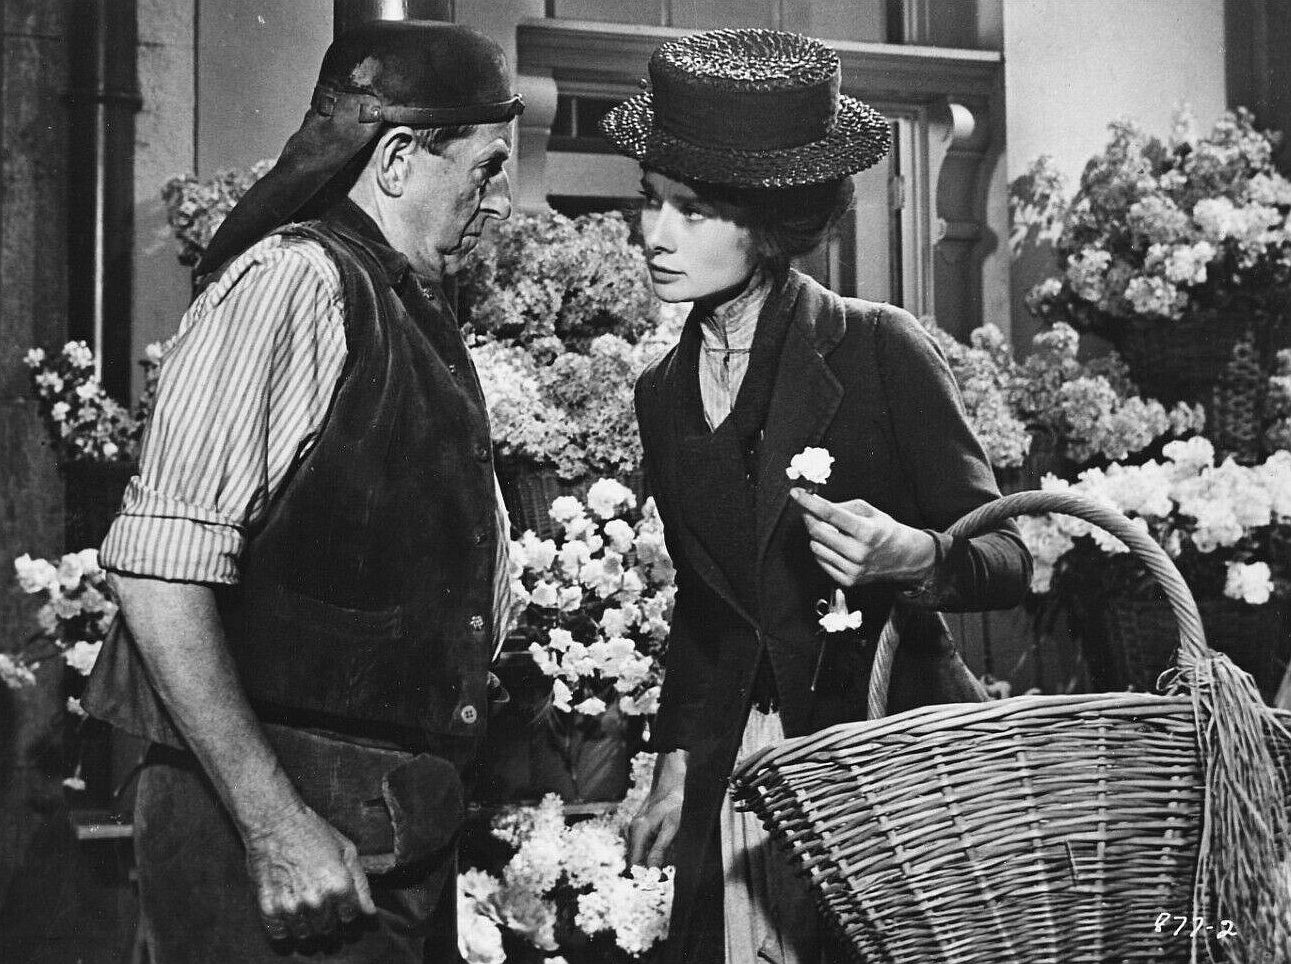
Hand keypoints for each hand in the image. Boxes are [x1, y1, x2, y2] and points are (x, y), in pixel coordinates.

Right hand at [244, 804, 375, 942]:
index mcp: (339, 885)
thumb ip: (361, 884)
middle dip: (328, 917)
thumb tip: (369, 912)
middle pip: (328, 928)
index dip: (346, 908)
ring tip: (304, 901)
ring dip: (307, 923)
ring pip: (305, 933)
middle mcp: (316, 900)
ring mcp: (291, 906)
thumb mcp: (346, 850)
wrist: (275, 821)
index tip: (339, 899)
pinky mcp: (268, 907)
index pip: (350, 917)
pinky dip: (285, 926)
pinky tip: (288, 908)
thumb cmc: (313, 831)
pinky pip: (280, 933)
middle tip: (320, 898)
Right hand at [628, 750, 687, 866]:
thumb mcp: (672, 826)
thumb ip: (661, 849)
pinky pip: (643, 847)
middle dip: (648, 871)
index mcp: (638, 832)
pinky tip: (665, 852)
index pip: (633, 864)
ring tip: (667, 865)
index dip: (643, 877)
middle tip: (665, 877)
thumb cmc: (674, 803)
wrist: (670, 783)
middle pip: (635, 861)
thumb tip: (652, 871)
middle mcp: (632, 832)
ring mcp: (635, 830)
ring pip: (639, 855)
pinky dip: (652, 854)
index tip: (656, 884)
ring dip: (651, 863)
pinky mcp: (640, 829)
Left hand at [790, 488, 934, 586]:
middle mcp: (859, 552)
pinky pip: (821, 561)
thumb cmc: (885, 531)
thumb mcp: (869, 511)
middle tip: (808, 510)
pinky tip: (834, 545)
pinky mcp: (847, 580)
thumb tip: (815, 503)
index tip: (796, 493)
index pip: (829, 514)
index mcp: (866, 531)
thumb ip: (841, 506)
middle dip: (808, 517)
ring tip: (830, 531)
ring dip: (816, 535)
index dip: (809, 502)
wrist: (905, 558)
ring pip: (816, 547)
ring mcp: (853, 569)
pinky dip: (822, 550)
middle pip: (817, 532)